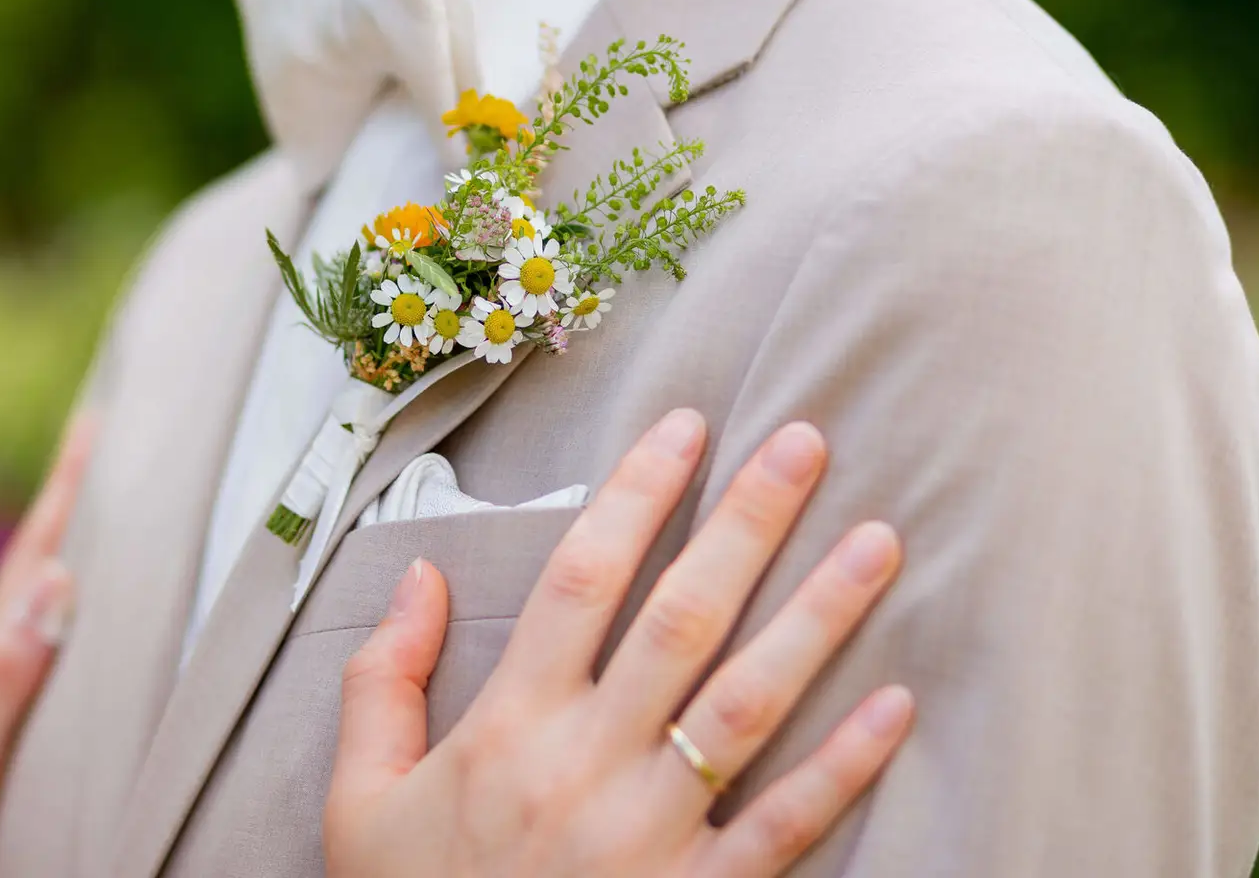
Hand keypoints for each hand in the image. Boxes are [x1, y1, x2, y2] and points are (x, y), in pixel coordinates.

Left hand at [0, 415, 93, 877]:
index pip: (35, 555)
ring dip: (77, 554)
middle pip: (40, 565)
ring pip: (43, 606)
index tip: (97, 420)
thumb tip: (56, 578)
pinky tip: (84, 626)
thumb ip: (0, 678)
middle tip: (114, 443)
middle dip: (78, 502)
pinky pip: (52, 652)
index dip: (68, 489)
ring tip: (113, 516)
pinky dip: (76, 617)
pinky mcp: (2, 736)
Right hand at [327, 412, 909, 877]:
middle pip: (680, 616)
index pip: (581, 577)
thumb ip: (380, 680)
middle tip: (805, 443)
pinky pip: (784, 826)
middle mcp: (586, 764)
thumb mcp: (360, 798)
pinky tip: (897, 702)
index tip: (688, 425)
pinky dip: (845, 765)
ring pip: (747, 702)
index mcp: (508, 726)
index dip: (636, 492)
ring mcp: (650, 834)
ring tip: (877, 543)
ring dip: (818, 616)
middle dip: (747, 522)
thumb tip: (415, 574)